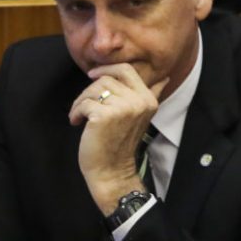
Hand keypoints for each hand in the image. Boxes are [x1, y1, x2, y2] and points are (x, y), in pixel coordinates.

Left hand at [68, 64, 167, 214]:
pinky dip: (76, 112)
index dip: (107, 69)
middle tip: (84, 106)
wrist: (111, 171)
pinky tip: (77, 123)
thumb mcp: (139, 116)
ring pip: (93, 89)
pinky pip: (84, 103)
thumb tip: (165, 78)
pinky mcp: (104, 116)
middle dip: (90, 91)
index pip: (126, 70)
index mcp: (148, 99)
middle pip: (106, 78)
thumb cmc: (119, 143)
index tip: (92, 75)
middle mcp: (138, 101)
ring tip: (80, 116)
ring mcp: (122, 108)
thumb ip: (150, 95)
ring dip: (81, 102)